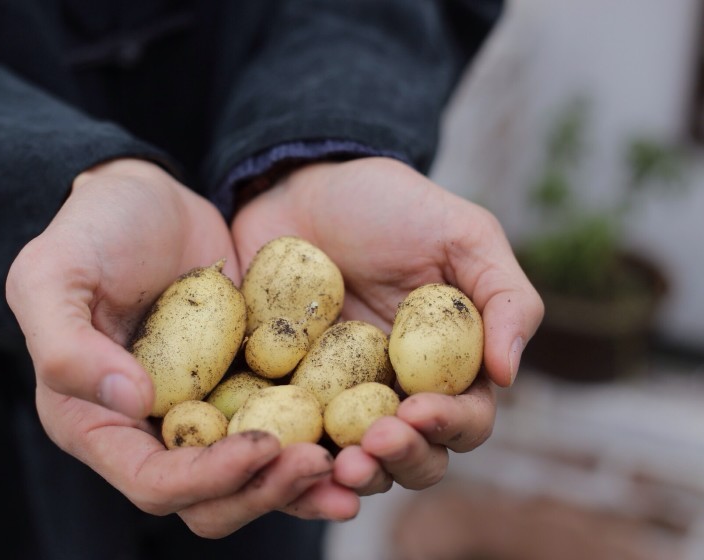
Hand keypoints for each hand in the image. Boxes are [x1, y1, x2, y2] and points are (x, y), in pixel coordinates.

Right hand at [6, 159, 357, 536]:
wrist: (146, 199)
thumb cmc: (90, 232)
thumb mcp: (52, 276)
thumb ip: (67, 346)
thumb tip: (132, 402)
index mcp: (96, 424)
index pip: (153, 482)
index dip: (207, 479)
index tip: (262, 447)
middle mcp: (153, 433)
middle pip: (212, 500)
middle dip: (265, 491)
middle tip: (319, 462)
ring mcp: (205, 413)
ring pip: (256, 476)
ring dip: (302, 481)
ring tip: (356, 464)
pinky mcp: (247, 386)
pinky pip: (284, 427)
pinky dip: (319, 439)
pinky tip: (362, 430)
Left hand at [231, 157, 544, 494]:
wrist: (299, 184)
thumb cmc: (389, 205)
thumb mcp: (461, 234)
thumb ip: (503, 296)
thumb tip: (510, 374)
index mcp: (446, 366)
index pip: (465, 418)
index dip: (449, 425)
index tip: (419, 410)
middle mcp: (395, 393)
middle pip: (413, 456)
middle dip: (400, 460)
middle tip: (373, 444)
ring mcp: (337, 399)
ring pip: (355, 462)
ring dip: (351, 474)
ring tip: (335, 466)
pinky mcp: (284, 395)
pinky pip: (291, 441)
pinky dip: (291, 462)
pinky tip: (282, 457)